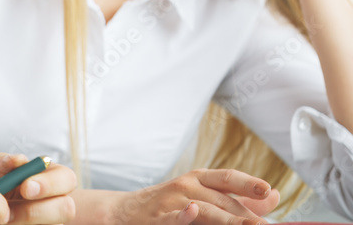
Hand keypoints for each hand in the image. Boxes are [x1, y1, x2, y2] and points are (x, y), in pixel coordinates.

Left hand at [0, 153, 76, 223]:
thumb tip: (20, 159)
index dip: (49, 184)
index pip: (66, 178)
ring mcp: (44, 220)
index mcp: (44, 175)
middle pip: (66, 208)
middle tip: (8, 213)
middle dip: (38, 211)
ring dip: (24, 223)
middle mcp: (51, 200)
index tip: (25, 187)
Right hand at [109, 169, 279, 224]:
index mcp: (199, 179)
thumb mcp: (202, 196)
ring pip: (206, 210)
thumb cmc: (170, 204)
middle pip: (223, 201)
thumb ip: (238, 199)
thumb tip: (273, 195)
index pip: (227, 177)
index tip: (267, 190)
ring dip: (229, 220)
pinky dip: (185, 216)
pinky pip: (175, 218)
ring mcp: (172, 201)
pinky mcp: (159, 218)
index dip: (248, 183)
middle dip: (248, 217)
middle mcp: (187, 185)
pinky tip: (193, 211)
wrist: (126, 212)